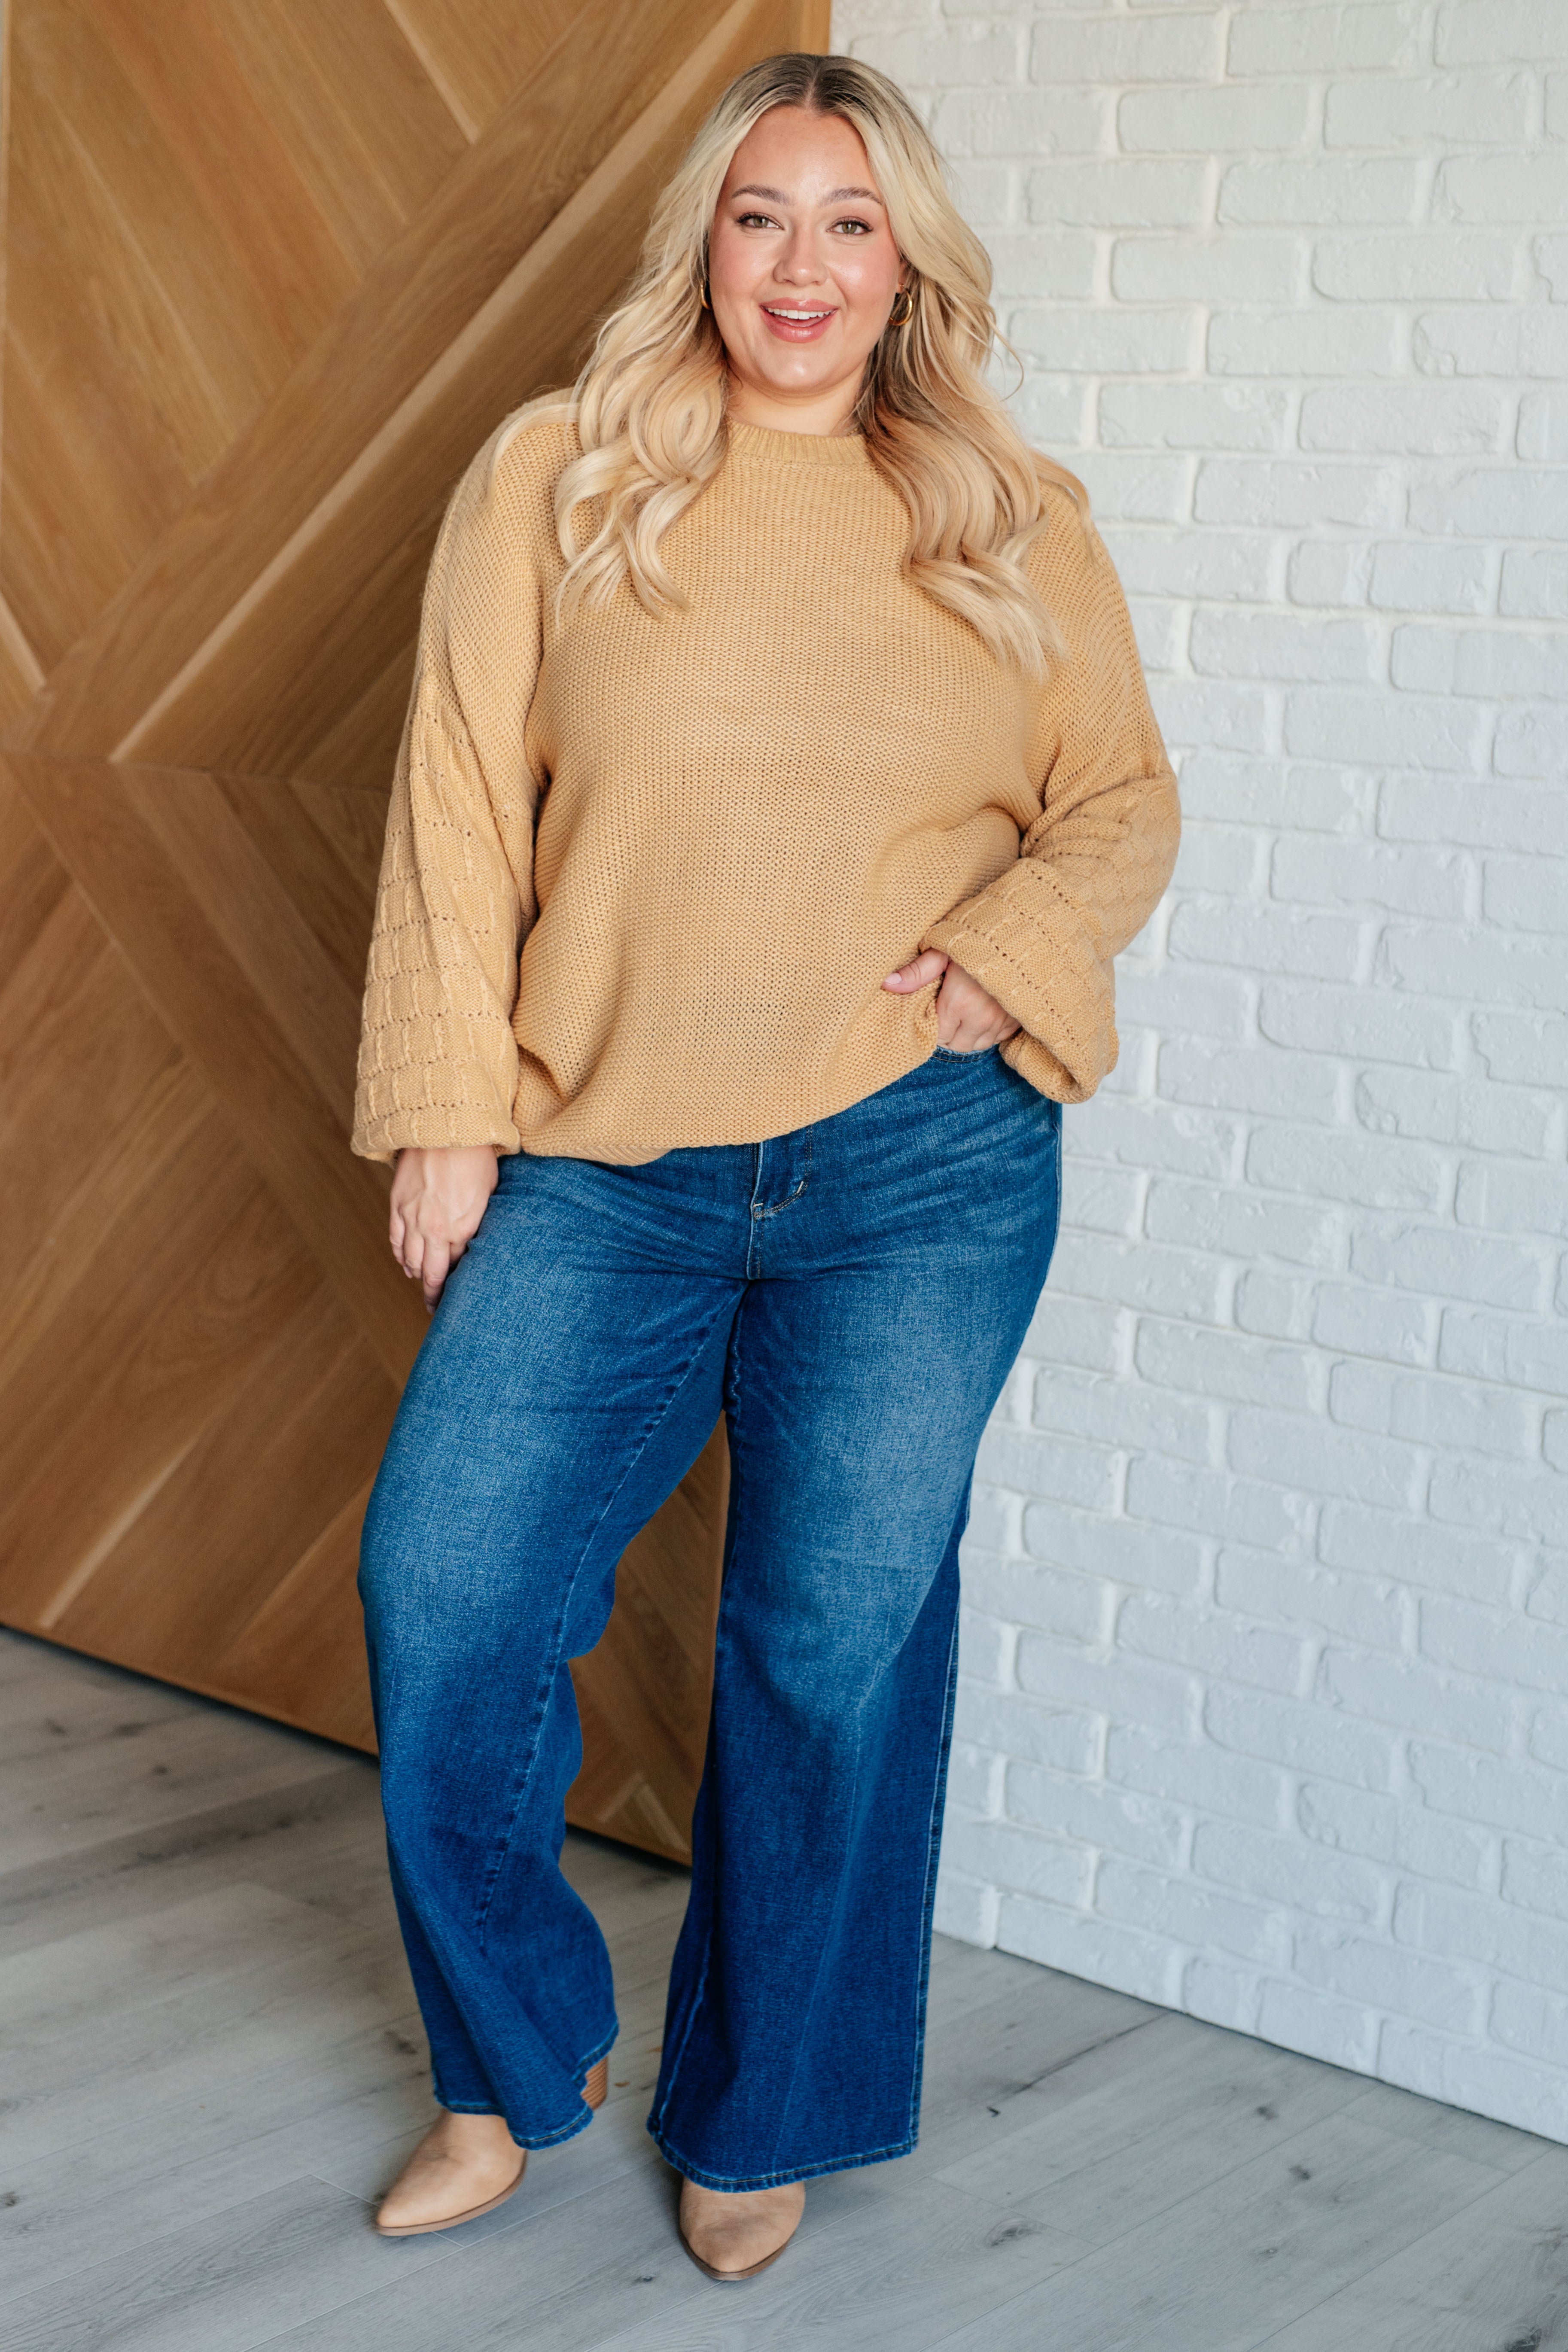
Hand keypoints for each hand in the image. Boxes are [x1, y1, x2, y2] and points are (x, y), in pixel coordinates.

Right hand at [388, 1145, 498, 1311]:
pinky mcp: (397, 1205)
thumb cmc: (475, 1159)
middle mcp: (434, 1229)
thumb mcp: (487, 1195)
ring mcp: (411, 1218)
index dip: (454, 1287)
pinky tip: (407, 1264)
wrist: (443, 1128)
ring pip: (410, 1260)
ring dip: (417, 1274)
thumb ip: (476, 1224)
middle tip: (435, 1309)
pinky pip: (396, 1240)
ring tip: (424, 1283)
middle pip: (430, 1273)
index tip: (456, 1301)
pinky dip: (401, 1256)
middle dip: (433, 1295)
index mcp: (461, 1229)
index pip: (455, 1269)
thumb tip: (468, 1246)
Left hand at [882, 950, 1020, 1051]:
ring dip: (969, 1035)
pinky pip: (998, 1038)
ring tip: (965, 1014)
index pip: (939, 1035)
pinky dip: (990, 1031)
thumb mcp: (943, 950)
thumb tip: (886, 984)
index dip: (934, 1024)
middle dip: (950, 1034)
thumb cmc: (979, 938)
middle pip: (958, 1045)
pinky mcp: (1018, 1020)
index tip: (936, 1008)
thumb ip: (917, 971)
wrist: (1023, 934)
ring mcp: (1002, 1021)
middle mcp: (982, 1018)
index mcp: (959, 1003)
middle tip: (948, 1012)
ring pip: (978, 1045)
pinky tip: (985, 1014)